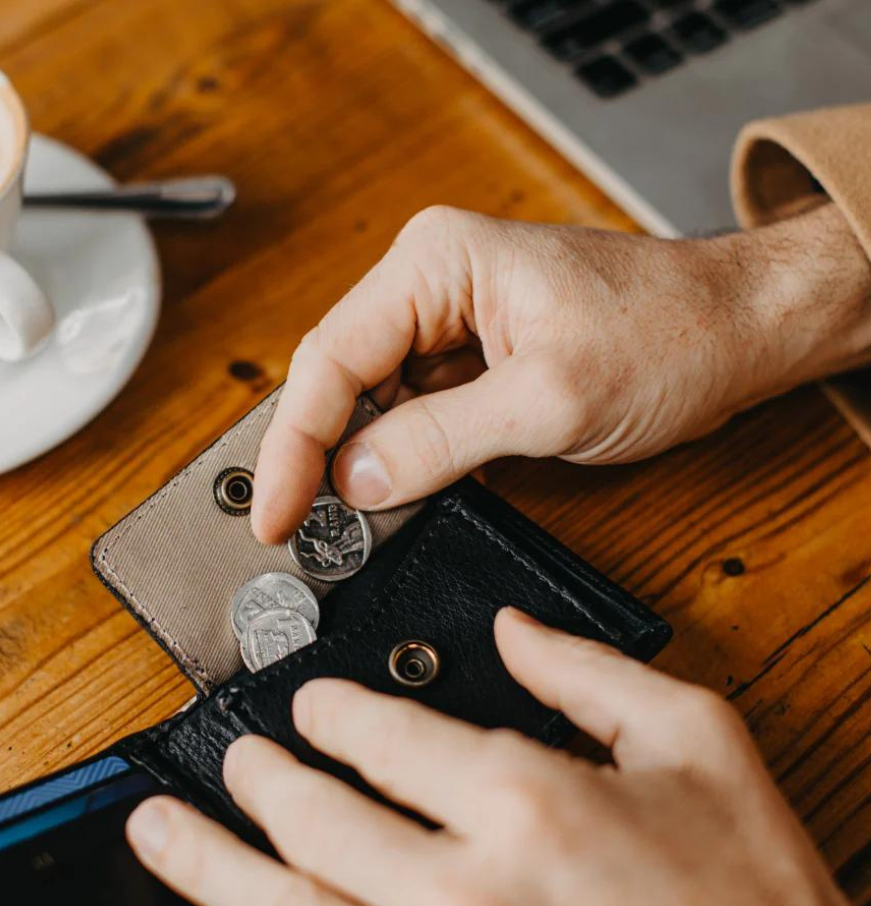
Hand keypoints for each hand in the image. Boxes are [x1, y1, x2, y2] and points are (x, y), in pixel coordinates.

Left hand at [127, 609, 870, 905]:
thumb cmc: (760, 904)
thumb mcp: (695, 741)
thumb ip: (584, 669)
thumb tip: (509, 630)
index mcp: (526, 800)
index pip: (375, 735)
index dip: (324, 709)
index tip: (308, 703)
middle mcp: (471, 895)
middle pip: (311, 820)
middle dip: (254, 778)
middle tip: (230, 757)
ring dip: (208, 870)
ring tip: (156, 833)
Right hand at [252, 202, 870, 541]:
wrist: (739, 330)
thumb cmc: (669, 336)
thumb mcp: (550, 399)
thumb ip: (442, 439)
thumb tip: (356, 480)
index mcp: (436, 263)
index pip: (330, 359)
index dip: (293, 446)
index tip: (277, 516)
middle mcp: (431, 281)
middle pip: (336, 378)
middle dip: (314, 457)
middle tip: (298, 531)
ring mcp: (448, 320)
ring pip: (367, 401)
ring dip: (354, 463)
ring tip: (339, 525)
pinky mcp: (470, 357)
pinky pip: (408, 412)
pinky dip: (395, 459)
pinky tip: (390, 497)